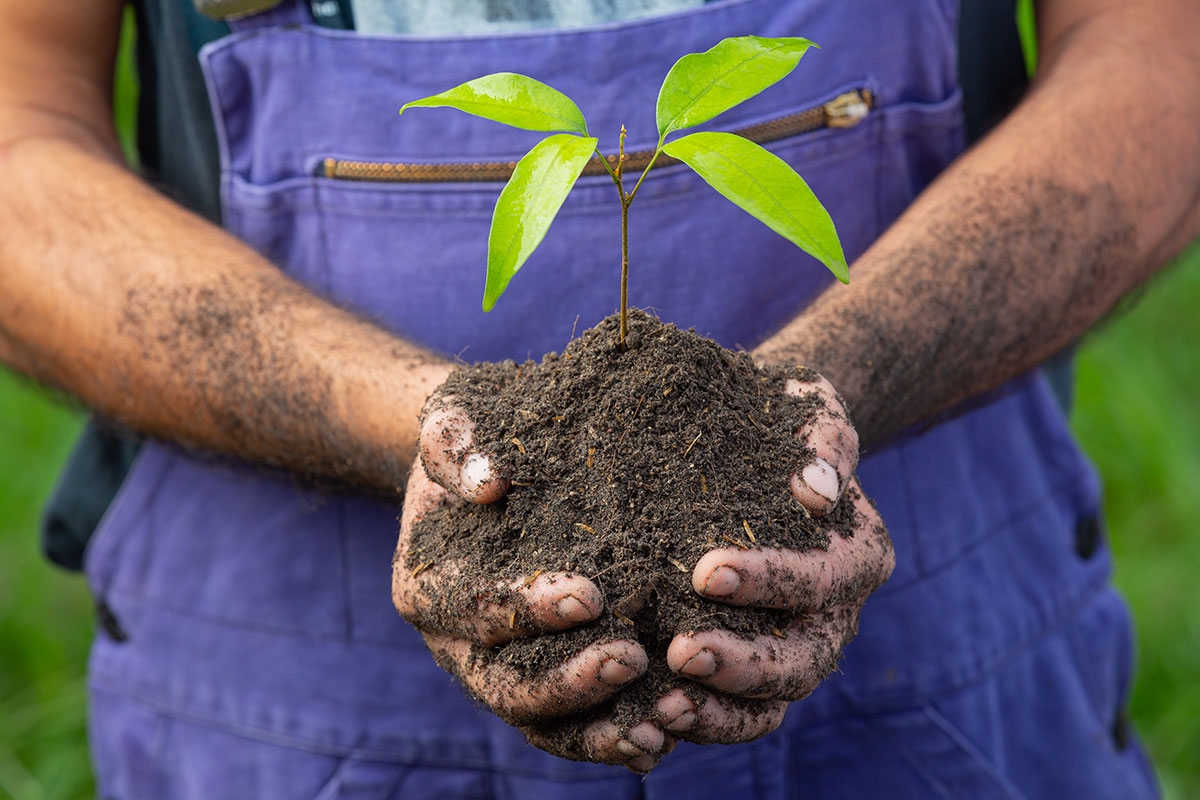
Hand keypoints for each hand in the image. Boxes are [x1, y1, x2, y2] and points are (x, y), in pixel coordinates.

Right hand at [392, 395, 673, 771]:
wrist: (491, 471)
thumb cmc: (476, 439)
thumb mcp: (456, 419)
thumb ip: (457, 443)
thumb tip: (486, 480)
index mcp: (427, 589)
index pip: (476, 609)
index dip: (527, 609)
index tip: (589, 595)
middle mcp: (458, 647)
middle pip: (506, 686)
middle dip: (570, 681)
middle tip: (633, 658)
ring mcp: (501, 673)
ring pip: (543, 724)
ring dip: (600, 729)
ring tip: (661, 725)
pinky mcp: (545, 684)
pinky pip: (575, 727)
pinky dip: (615, 737)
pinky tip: (669, 735)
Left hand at [661, 371, 894, 744]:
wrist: (764, 441)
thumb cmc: (783, 418)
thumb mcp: (808, 405)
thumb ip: (824, 438)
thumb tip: (818, 491)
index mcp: (858, 554)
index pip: (819, 578)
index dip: (768, 580)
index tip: (704, 571)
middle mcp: (836, 614)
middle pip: (803, 659)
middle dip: (743, 663)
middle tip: (680, 650)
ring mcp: (799, 649)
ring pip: (774, 703)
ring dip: (719, 710)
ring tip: (662, 705)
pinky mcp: (759, 671)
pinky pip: (741, 715)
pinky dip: (704, 722)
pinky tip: (651, 714)